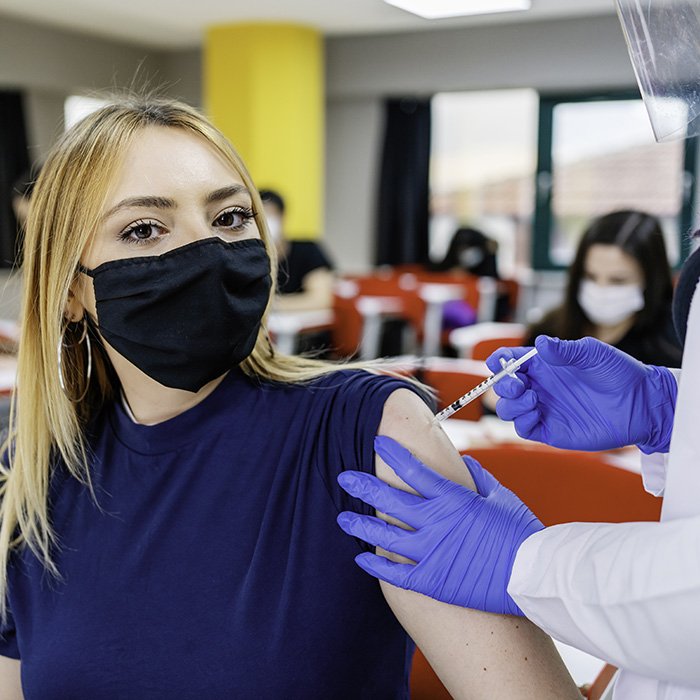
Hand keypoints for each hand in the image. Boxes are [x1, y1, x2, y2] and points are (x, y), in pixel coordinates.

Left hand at [336, 436, 542, 615]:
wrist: (534, 576)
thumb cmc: (521, 534)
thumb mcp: (502, 497)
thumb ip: (478, 478)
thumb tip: (463, 462)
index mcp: (452, 498)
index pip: (413, 469)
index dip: (392, 453)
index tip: (378, 443)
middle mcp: (436, 522)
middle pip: (390, 499)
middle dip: (364, 486)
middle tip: (345, 477)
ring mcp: (431, 552)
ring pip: (385, 536)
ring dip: (360, 525)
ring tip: (342, 517)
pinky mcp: (432, 580)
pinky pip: (395, 573)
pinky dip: (375, 566)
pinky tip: (361, 558)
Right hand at [486, 336, 676, 453]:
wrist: (641, 404)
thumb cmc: (620, 373)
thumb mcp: (593, 354)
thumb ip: (565, 351)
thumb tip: (540, 343)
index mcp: (544, 365)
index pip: (510, 361)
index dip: (498, 360)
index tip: (496, 362)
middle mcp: (539, 386)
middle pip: (503, 388)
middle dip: (503, 385)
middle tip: (519, 385)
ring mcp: (543, 409)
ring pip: (508, 409)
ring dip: (511, 404)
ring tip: (534, 399)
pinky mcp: (550, 430)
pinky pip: (523, 429)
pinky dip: (521, 422)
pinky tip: (537, 413)